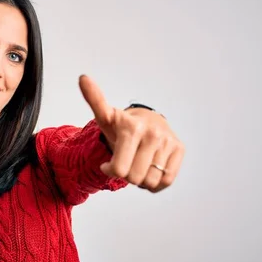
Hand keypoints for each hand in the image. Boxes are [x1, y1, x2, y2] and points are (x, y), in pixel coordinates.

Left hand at [79, 75, 184, 192]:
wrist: (148, 120)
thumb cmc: (122, 125)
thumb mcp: (105, 116)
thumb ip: (94, 101)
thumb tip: (83, 77)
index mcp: (131, 128)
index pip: (119, 170)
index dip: (110, 171)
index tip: (107, 164)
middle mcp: (152, 134)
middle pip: (134, 178)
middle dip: (126, 175)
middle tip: (125, 162)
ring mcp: (168, 141)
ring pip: (150, 181)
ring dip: (141, 180)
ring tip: (137, 164)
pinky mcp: (179, 149)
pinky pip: (166, 181)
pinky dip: (155, 183)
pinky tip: (149, 170)